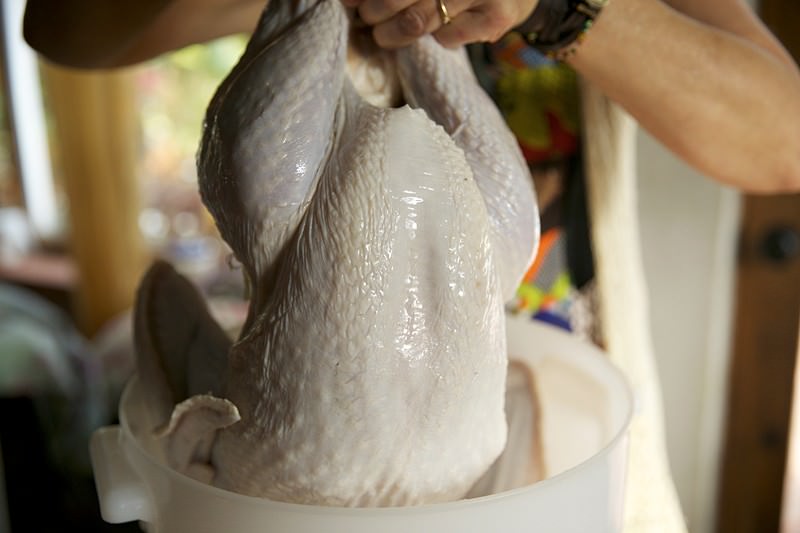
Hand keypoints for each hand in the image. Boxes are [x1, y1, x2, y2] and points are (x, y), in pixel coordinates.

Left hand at [342, 0, 538, 48]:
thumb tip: (356, 1)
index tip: (348, 1)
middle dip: (375, 10)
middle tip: (367, 17)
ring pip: (419, 20)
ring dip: (392, 32)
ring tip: (382, 35)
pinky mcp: (495, 18)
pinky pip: (448, 36)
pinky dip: (435, 36)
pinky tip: (436, 32)